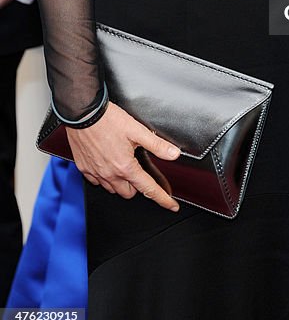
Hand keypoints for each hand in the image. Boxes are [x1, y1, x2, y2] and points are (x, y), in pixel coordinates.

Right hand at [66, 102, 180, 210]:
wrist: (83, 113)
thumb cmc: (108, 120)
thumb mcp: (137, 130)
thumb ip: (157, 145)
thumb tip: (174, 154)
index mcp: (125, 167)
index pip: (148, 189)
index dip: (162, 199)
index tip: (171, 205)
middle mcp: (109, 174)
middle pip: (129, 193)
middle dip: (137, 186)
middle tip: (140, 171)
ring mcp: (95, 173)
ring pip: (112, 189)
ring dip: (121, 182)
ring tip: (124, 165)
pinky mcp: (84, 168)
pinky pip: (96, 182)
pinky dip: (104, 177)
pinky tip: (107, 164)